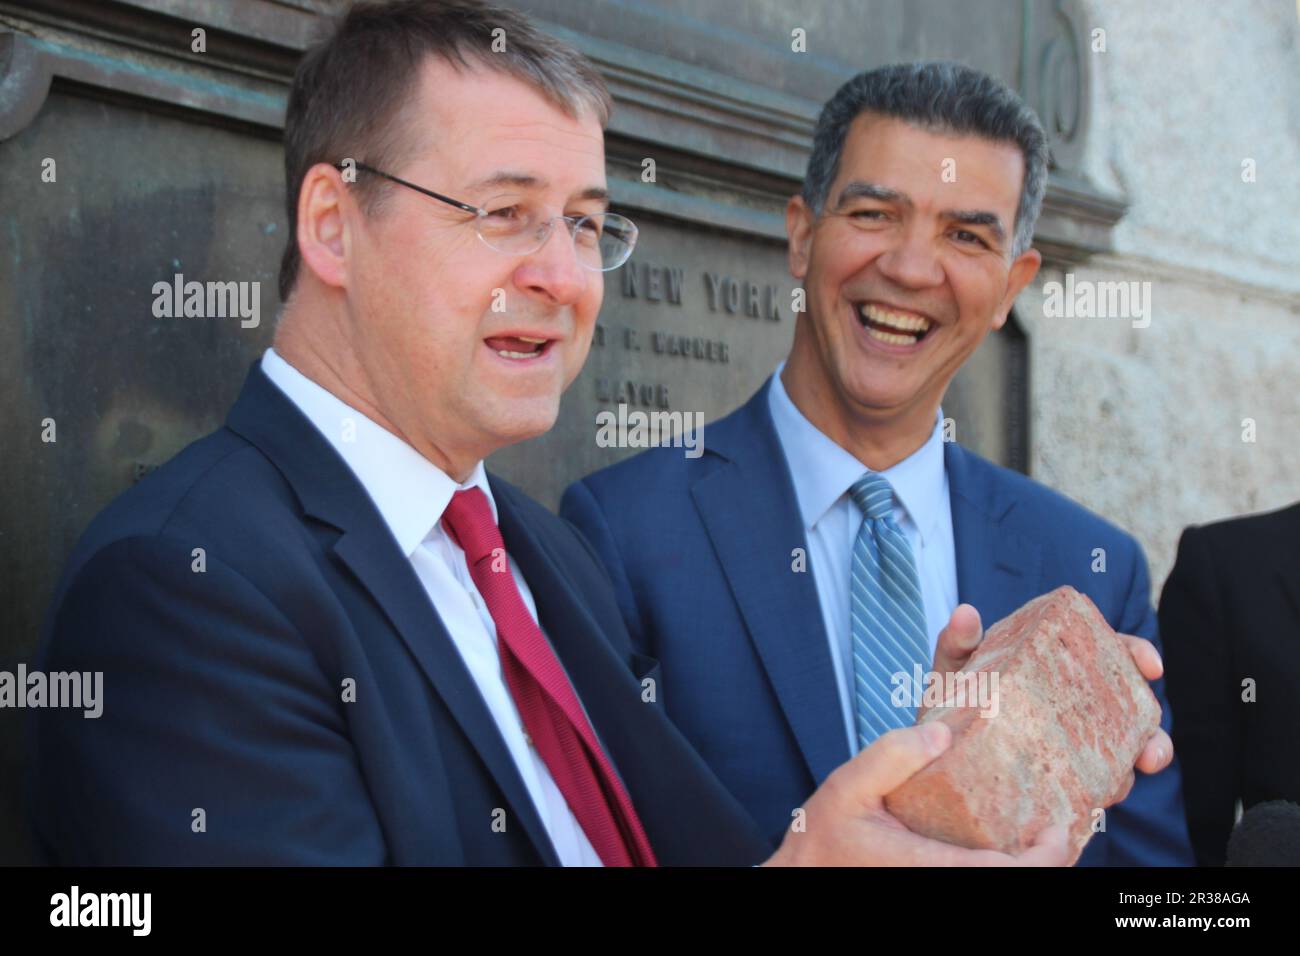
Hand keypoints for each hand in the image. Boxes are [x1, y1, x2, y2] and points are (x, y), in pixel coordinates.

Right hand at [761, 722, 1072, 865]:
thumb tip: (943, 735)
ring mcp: (938, 887)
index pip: (1005, 875)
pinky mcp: (933, 885)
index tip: (1058, 829)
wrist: (802, 878)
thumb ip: (890, 756)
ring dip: (1025, 866)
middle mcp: (940, 883)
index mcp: (927, 867)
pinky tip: (1007, 847)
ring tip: (1039, 836)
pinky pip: (978, 880)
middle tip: (1058, 828)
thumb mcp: (845, 785)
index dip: (1045, 859)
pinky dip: (1001, 868)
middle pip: (1013, 885)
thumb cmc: (822, 839)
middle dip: (1046, 862)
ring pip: (998, 885)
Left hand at [923, 603, 1174, 795]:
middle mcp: (1077, 703)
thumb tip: (966, 612)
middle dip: (1152, 731)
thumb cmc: (951, 701)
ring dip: (1131, 771)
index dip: (1136, 654)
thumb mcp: (953, 669)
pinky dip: (1102, 794)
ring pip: (1122, 754)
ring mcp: (1075, 742)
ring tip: (1122, 784)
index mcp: (1059, 664)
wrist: (934, 753)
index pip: (1110, 652)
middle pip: (1130, 709)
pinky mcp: (1064, 778)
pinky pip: (1095, 787)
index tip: (1151, 665)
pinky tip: (1095, 803)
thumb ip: (958, 642)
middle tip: (1150, 750)